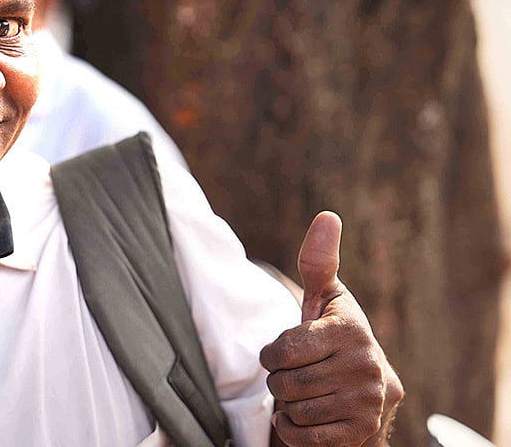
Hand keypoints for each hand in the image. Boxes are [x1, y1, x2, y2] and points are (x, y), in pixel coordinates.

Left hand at [260, 212, 403, 445]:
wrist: (365, 391)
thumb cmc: (332, 336)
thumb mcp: (324, 298)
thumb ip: (318, 262)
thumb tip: (327, 216)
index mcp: (352, 329)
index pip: (282, 351)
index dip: (271, 355)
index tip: (281, 353)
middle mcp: (367, 366)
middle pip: (285, 383)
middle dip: (279, 382)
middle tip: (297, 375)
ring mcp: (368, 402)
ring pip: (294, 411)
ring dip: (288, 407)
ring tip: (306, 394)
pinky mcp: (364, 432)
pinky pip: (306, 438)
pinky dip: (295, 432)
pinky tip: (308, 418)